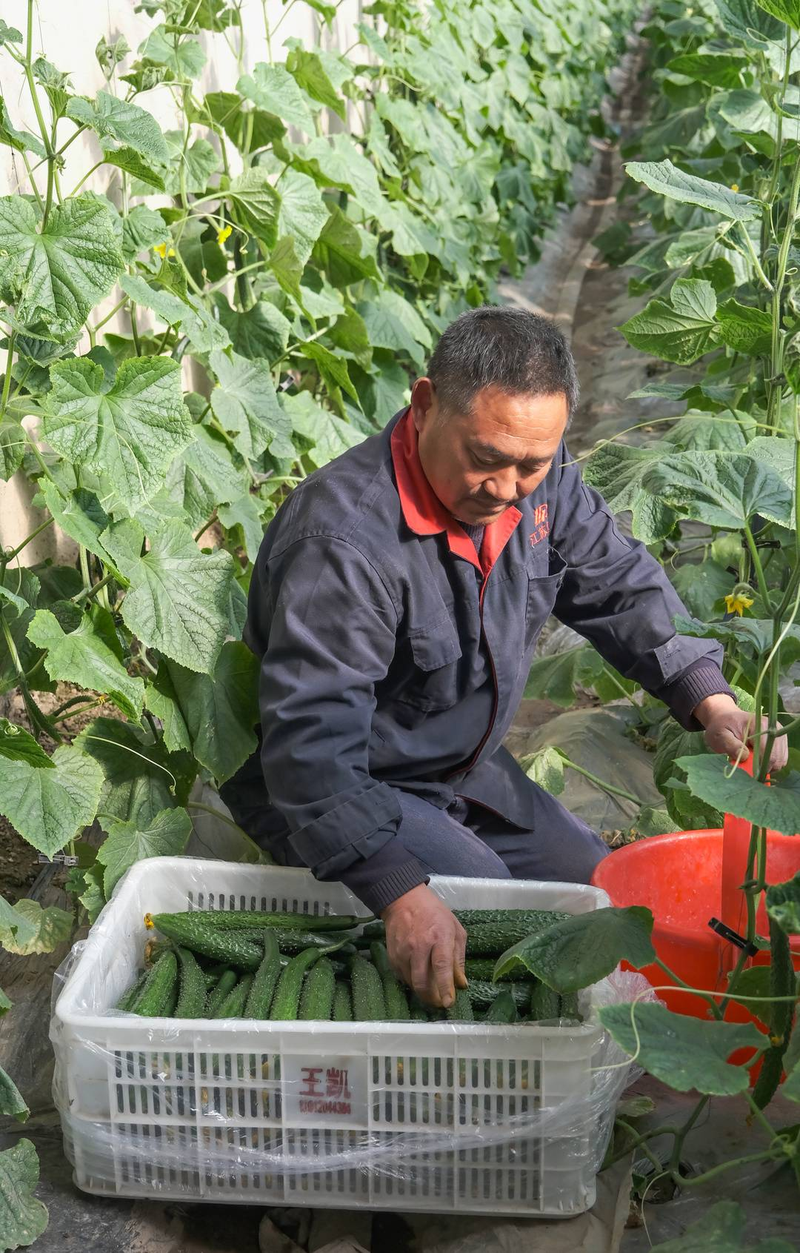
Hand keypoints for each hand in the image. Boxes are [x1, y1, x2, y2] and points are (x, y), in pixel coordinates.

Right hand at [381, 884, 467, 1007]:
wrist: (404, 900)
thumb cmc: (435, 914)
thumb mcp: (455, 929)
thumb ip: (458, 957)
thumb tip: (461, 984)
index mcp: (439, 936)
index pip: (442, 967)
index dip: (445, 988)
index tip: (448, 1003)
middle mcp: (419, 945)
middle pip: (422, 981)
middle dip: (431, 998)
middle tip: (439, 1003)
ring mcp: (403, 951)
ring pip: (411, 982)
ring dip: (422, 991)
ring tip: (431, 991)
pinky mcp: (392, 955)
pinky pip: (402, 977)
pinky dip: (411, 982)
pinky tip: (418, 978)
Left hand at [694, 694, 787, 773]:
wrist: (726, 718)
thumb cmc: (722, 727)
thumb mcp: (720, 735)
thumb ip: (731, 745)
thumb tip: (745, 757)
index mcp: (761, 725)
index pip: (769, 753)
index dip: (759, 767)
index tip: (746, 771)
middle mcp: (775, 729)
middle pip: (778, 759)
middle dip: (763, 768)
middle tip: (747, 768)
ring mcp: (779, 735)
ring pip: (781, 761)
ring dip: (767, 767)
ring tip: (751, 763)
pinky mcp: (780, 741)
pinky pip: (780, 760)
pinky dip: (770, 764)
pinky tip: (757, 761)